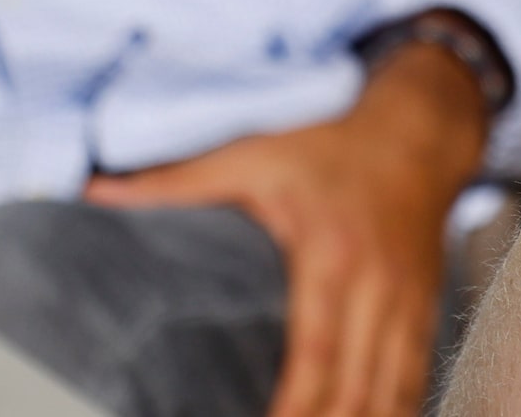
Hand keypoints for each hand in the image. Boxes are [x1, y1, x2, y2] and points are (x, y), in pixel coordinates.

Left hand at [85, 42, 485, 416]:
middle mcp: (376, 287)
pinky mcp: (423, 308)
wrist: (417, 130)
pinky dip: (396, 411)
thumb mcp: (254, 154)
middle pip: (357, 386)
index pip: (316, 351)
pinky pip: (416, 376)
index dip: (297, 405)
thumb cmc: (331, 144)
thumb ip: (178, 181)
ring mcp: (407, 302)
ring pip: (394, 389)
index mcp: (331, 255)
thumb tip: (96, 193)